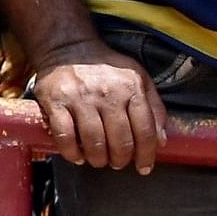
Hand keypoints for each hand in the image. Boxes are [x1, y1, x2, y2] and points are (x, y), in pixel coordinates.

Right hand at [30, 37, 166, 171]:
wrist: (68, 48)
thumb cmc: (106, 68)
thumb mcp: (138, 78)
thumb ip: (154, 107)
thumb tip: (161, 141)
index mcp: (131, 88)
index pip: (145, 131)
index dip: (146, 155)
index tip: (143, 167)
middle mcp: (107, 93)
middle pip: (120, 141)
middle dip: (120, 159)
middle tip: (117, 163)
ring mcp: (80, 98)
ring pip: (93, 141)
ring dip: (98, 159)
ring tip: (98, 160)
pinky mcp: (55, 102)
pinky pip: (64, 135)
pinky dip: (71, 152)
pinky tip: (77, 156)